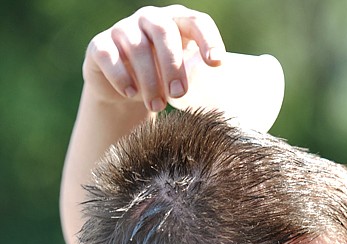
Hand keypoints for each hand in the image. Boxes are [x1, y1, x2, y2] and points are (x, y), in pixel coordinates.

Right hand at [83, 4, 225, 111]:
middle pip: (164, 32)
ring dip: (149, 80)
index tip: (216, 64)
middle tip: (179, 94)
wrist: (125, 90)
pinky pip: (108, 55)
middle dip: (174, 65)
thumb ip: (205, 80)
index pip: (197, 22)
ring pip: (137, 48)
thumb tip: (232, 104)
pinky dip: (121, 77)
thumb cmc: (165, 81)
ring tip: (157, 106)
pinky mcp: (99, 45)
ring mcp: (123, 29)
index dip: (208, 39)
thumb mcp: (188, 76)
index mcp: (178, 23)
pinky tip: (130, 94)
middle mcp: (151, 19)